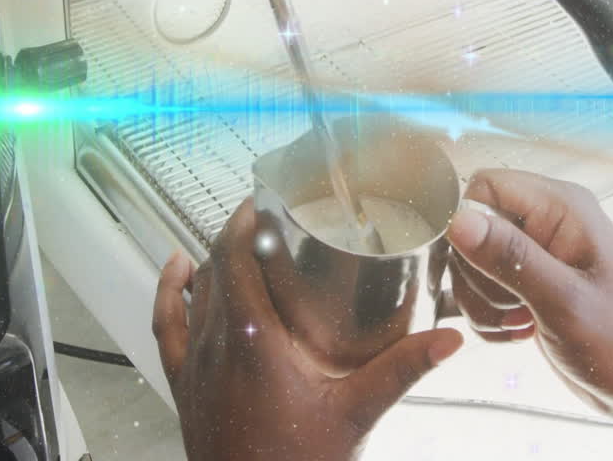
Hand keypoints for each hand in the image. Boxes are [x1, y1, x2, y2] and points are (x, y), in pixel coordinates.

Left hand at [153, 200, 463, 460]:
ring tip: (240, 234)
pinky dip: (169, 290)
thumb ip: (402, 370)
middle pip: (216, 266)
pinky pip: (166, 324)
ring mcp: (195, 364)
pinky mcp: (184, 383)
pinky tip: (178, 269)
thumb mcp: (356, 414)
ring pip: (195, 289)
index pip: (236, 259)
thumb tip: (446, 339)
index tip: (265, 198)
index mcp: (253, 344)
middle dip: (238, 231)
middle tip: (267, 212)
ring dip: (215, 256)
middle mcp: (216, 347)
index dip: (245, 220)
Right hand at [446, 170, 612, 460]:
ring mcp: (538, 252)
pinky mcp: (529, 282)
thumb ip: (511, 258)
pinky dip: (489, 316)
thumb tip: (458, 219)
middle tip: (511, 307)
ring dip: (481, 302)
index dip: (468, 227)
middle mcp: (547, 221)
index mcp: (562, 207)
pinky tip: (520, 331)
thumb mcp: (563, 301)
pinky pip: (482, 288)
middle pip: (472, 228)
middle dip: (477, 276)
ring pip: (472, 262)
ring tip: (518, 323)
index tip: (480, 271)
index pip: (485, 188)